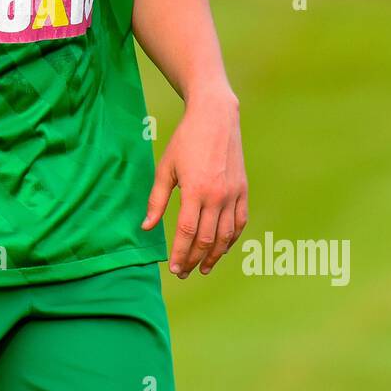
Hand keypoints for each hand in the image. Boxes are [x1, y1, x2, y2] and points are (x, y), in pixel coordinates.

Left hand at [141, 87, 247, 278]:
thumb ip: (156, 200)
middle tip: (185, 273)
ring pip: (226, 235)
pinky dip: (232, 239)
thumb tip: (147, 227)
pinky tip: (222, 249)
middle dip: (195, 260)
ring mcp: (233, 194)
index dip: (181, 254)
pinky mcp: (243, 190)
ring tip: (204, 269)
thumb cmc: (185, 141)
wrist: (215, 118)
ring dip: (215, 256)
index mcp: (195, 190)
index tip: (174, 269)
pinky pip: (240, 222)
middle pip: (207, 239)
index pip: (188, 232)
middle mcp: (218, 196)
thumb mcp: (165, 168)